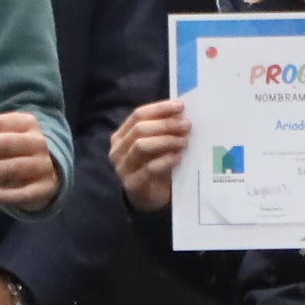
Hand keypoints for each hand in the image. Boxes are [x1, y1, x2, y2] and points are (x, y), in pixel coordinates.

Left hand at [0, 113, 60, 214]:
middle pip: (4, 143)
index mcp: (26, 123)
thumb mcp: (2, 140)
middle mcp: (37, 142)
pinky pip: (24, 193)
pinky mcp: (45, 188)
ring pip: (11, 167)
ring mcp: (43, 165)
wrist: (46, 175)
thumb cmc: (14, 154)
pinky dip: (4, 194)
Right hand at [111, 98, 191, 212]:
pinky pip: (149, 168)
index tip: (180, 106)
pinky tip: (178, 157)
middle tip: (186, 125)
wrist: (149, 198)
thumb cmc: (154, 166)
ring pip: (141, 146)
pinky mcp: (132, 184)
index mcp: (121, 135)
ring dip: (166, 141)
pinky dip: (166, 160)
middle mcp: (118, 150)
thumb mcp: (157, 145)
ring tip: (184, 141)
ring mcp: (122, 167)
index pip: (138, 115)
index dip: (159, 108)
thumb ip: (163, 130)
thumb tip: (181, 112)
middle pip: (140, 129)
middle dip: (166, 125)